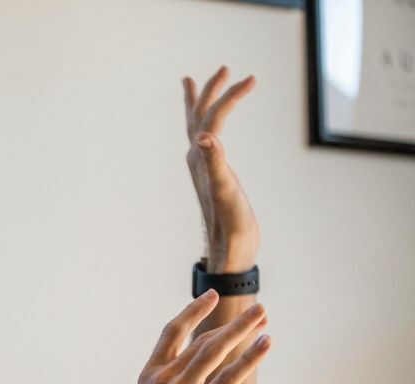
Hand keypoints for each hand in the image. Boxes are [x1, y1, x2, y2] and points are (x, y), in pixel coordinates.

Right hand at [103, 290, 270, 383]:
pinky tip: (266, 344)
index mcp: (148, 378)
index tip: (210, 297)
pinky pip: (229, 379)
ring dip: (243, 329)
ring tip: (263, 315)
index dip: (192, 312)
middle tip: (257, 309)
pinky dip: (250, 359)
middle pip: (202, 339)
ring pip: (215, 350)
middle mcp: (163, 380)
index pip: (171, 333)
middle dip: (232, 322)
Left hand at [183, 66, 259, 271]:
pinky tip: (211, 134)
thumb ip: (213, 162)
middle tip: (224, 69)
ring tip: (197, 85)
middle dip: (209, 91)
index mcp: (200, 157)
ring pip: (198, 127)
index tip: (253, 79)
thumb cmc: (229, 221)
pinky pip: (206, 143)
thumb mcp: (224, 189)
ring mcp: (203, 166)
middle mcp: (197, 158)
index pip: (213, 117)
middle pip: (198, 116)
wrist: (229, 247)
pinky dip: (209, 128)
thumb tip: (203, 137)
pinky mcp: (211, 176)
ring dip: (200, 104)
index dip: (231, 96)